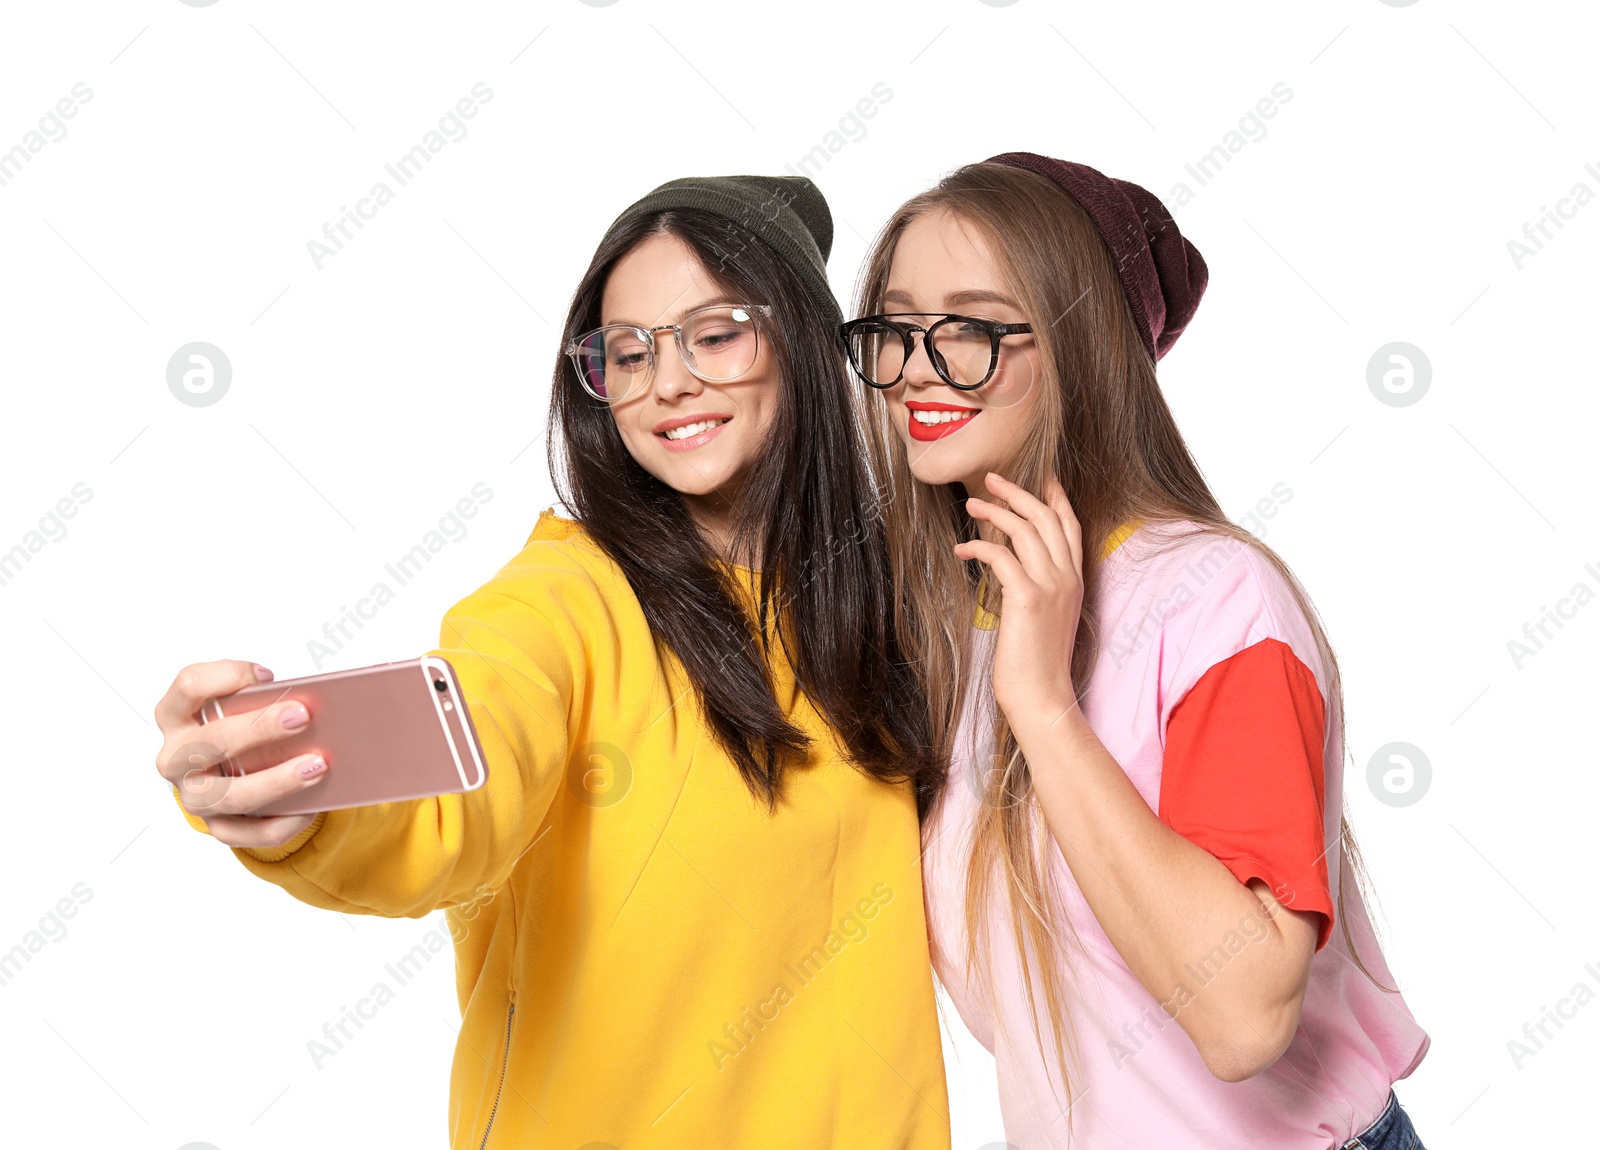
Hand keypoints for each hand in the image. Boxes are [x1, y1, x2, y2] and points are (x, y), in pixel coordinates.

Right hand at [154, 660, 327, 848]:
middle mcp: (177, 758)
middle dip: (260, 728)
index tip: (267, 676)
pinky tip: (311, 808)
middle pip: (211, 742)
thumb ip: (261, 698)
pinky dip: (283, 822)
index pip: (188, 685)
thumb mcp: (240, 707)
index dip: (226, 676)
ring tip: (317, 765)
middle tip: (303, 717)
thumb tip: (311, 699)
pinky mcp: (216, 826)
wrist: (228, 774)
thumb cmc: (239, 729)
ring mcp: (193, 796)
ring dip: (277, 781)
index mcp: (176, 717)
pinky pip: (249, 833)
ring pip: (231, 795)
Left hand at [953, 472, 1083, 723]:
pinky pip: (1001, 556)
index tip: (1040, 476)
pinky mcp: (1027, 598)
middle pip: (1046, 518)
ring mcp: (1051, 586)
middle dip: (1018, 492)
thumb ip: (1037, 585)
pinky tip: (961, 550)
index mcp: (1075, 580)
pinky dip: (978, 547)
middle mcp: (1067, 577)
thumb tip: (1009, 563)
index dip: (1055, 497)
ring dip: (995, 512)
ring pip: (1024, 529)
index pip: (1070, 525)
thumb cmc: (1036, 661)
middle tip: (991, 479)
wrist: (1042, 695)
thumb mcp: (1045, 615)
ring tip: (971, 506)